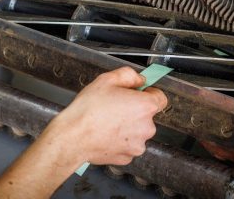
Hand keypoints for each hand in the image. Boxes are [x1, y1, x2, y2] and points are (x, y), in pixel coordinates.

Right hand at [48, 66, 166, 165]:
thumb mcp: (107, 79)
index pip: (160, 98)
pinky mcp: (127, 157)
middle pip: (147, 116)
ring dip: (127, 127)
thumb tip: (139, 80)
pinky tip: (105, 134)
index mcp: (145, 107)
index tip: (136, 93)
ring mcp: (138, 145)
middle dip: (134, 111)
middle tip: (114, 106)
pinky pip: (127, 145)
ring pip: (137, 132)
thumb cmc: (88, 109)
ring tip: (106, 122)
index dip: (147, 93)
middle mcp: (147, 128)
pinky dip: (119, 140)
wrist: (73, 137)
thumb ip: (129, 75)